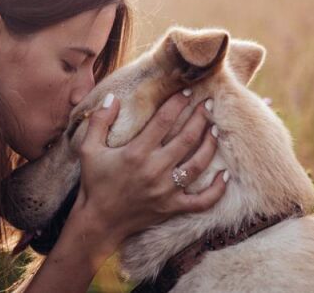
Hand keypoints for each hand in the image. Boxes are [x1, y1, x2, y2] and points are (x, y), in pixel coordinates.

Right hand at [69, 92, 227, 250]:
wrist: (99, 221)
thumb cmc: (94, 182)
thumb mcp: (88, 149)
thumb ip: (99, 121)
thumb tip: (111, 97)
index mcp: (136, 153)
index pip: (164, 121)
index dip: (178, 103)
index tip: (188, 91)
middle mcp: (155, 170)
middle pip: (187, 138)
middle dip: (200, 117)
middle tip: (209, 103)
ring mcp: (166, 191)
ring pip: (198, 164)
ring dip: (210, 144)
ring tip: (215, 128)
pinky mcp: (172, 208)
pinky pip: (202, 200)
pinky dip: (217, 189)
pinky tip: (225, 174)